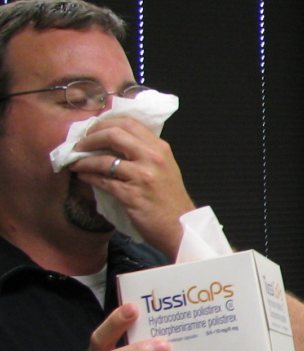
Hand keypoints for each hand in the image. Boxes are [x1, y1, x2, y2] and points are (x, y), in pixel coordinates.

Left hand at [67, 117, 194, 257]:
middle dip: (90, 138)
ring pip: (104, 159)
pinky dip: (88, 176)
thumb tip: (113, 140)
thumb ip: (145, 152)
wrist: (180, 227)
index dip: (104, 123)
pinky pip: (103, 181)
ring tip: (75, 163)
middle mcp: (153, 158)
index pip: (128, 123)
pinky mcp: (132, 195)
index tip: (92, 130)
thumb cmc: (170, 199)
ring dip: (83, 160)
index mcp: (160, 148)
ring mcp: (143, 176)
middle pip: (114, 134)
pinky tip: (82, 176)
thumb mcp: (164, 168)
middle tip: (79, 145)